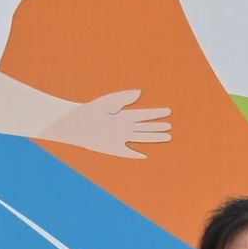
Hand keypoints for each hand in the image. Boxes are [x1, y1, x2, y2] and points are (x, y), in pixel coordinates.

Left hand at [45, 89, 168, 158]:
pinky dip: (136, 155)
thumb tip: (139, 92)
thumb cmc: (91, 110)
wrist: (77, 124)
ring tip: (167, 137)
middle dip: (158, 127)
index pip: (144, 115)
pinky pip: (127, 153)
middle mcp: (124, 127)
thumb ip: (124, 98)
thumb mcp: (108, 102)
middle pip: (145, 128)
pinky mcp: (113, 148)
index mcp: (124, 115)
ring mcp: (120, 138)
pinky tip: (145, 156)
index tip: (168, 111)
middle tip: (170, 126)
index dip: (156, 113)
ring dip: (154, 138)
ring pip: (141, 138)